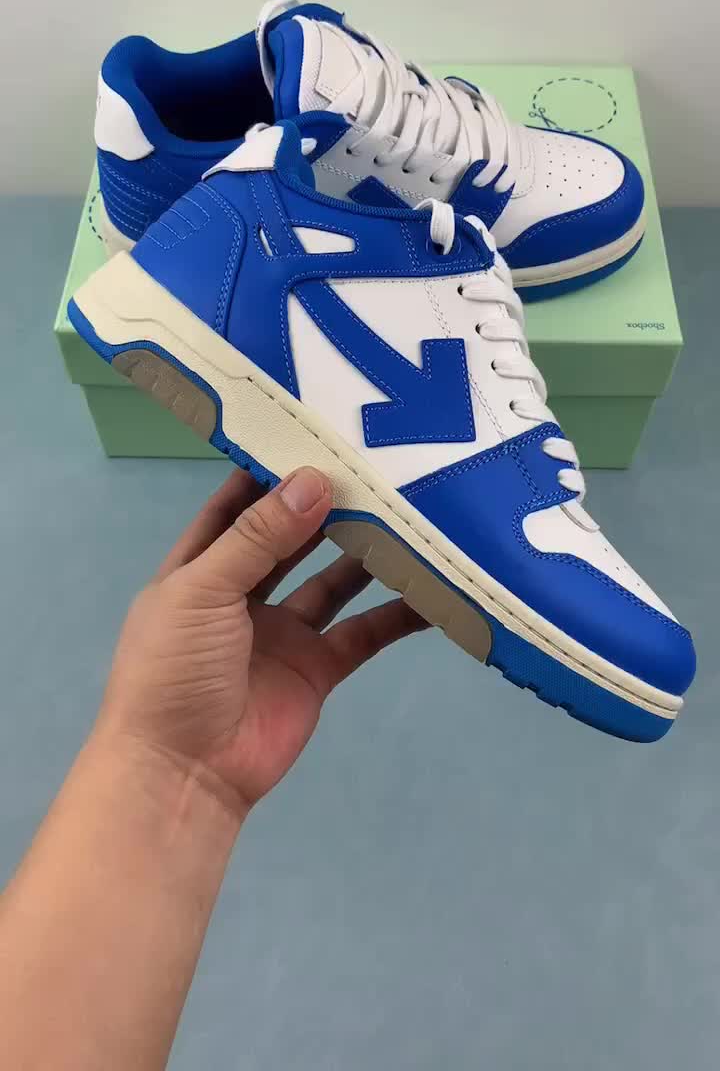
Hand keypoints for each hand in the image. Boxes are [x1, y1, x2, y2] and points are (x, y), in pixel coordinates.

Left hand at [98, 467, 424, 815]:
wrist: (184, 773)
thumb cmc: (174, 670)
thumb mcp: (203, 592)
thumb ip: (258, 538)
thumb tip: (314, 481)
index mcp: (199, 570)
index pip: (234, 507)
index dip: (267, 473)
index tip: (312, 433)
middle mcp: (242, 595)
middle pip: (290, 539)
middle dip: (325, 506)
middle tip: (375, 466)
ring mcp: (283, 634)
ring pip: (334, 581)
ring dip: (366, 552)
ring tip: (410, 511)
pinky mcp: (317, 669)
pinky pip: (364, 633)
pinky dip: (397, 613)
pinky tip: (433, 587)